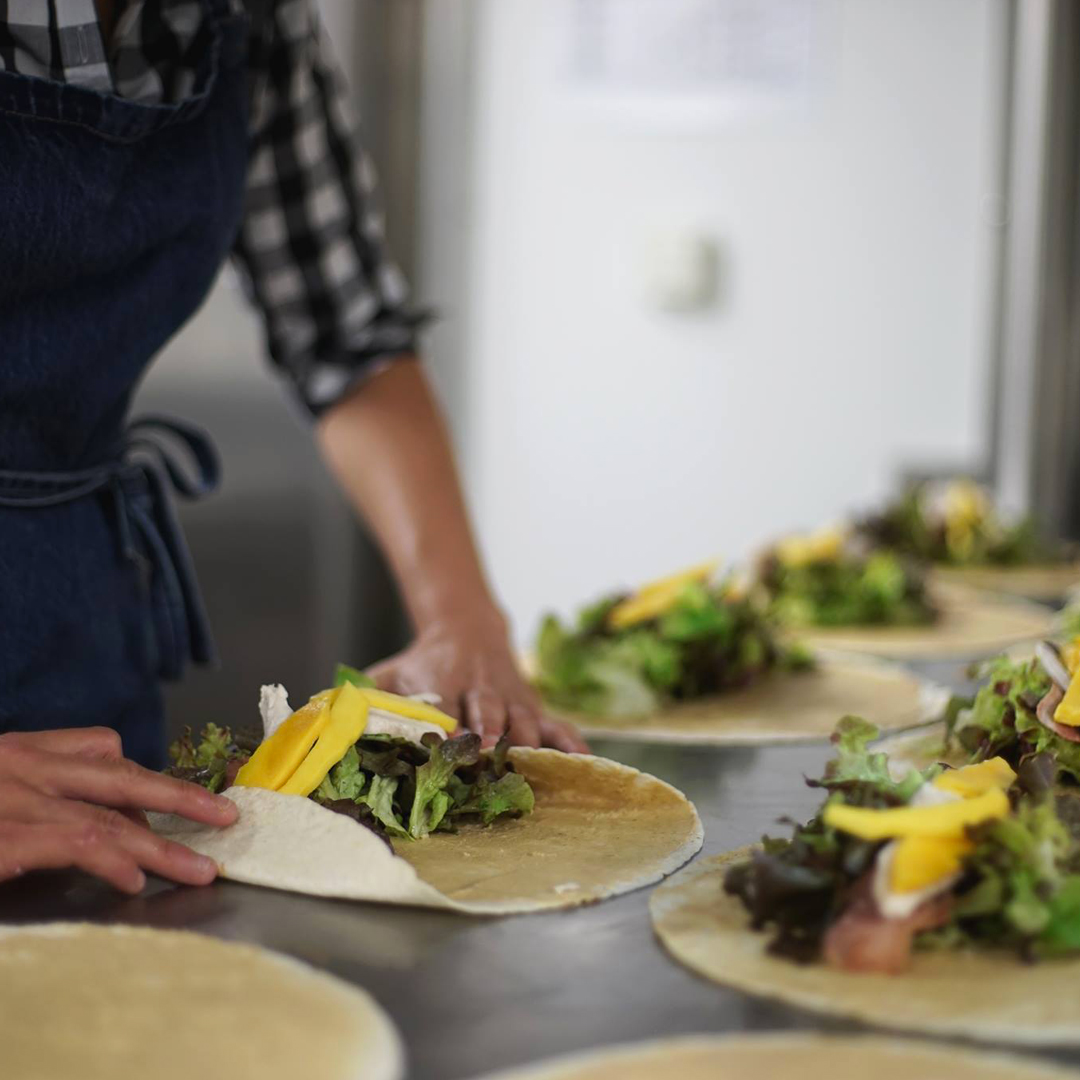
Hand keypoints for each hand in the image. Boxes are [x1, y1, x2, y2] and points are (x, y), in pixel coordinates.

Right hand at [0, 728, 237, 893]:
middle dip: (181, 798)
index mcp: (22, 752)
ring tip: (198, 871)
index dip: (142, 778)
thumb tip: (111, 831)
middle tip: (225, 817)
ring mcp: (13, 800)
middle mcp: (24, 767)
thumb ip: (46, 799)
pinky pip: (75, 844)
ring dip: (162, 846)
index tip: (169, 808)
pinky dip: (112, 862)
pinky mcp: (3, 838)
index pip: (101, 747)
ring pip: (108, 818)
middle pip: (122, 776)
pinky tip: (135, 880)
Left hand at [368, 620, 588, 753]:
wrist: (469, 628)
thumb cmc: (423, 663)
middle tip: (488, 754)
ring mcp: (512, 697)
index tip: (445, 747)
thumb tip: (319, 721)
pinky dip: (570, 744)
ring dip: (527, 741)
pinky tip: (582, 764)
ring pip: (524, 718)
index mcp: (442, 678)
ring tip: (532, 767)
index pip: (443, 703)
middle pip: (488, 710)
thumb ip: (360, 697)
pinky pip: (557, 724)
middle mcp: (480, 687)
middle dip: (489, 732)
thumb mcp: (388, 672)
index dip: (445, 726)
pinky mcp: (534, 706)